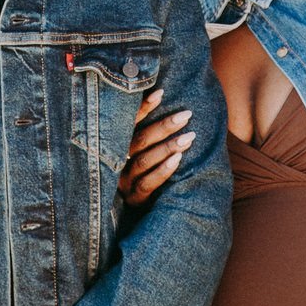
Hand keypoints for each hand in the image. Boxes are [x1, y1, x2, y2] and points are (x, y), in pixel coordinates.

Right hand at [120, 89, 194, 205]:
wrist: (146, 212)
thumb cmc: (149, 171)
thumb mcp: (145, 149)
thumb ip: (149, 131)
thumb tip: (164, 96)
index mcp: (116, 145)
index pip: (128, 123)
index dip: (143, 108)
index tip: (162, 92)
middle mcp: (115, 162)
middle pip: (139, 140)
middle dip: (164, 126)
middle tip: (186, 115)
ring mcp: (123, 182)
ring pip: (143, 161)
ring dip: (167, 147)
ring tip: (190, 137)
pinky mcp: (134, 199)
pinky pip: (147, 183)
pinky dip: (163, 170)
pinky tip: (178, 159)